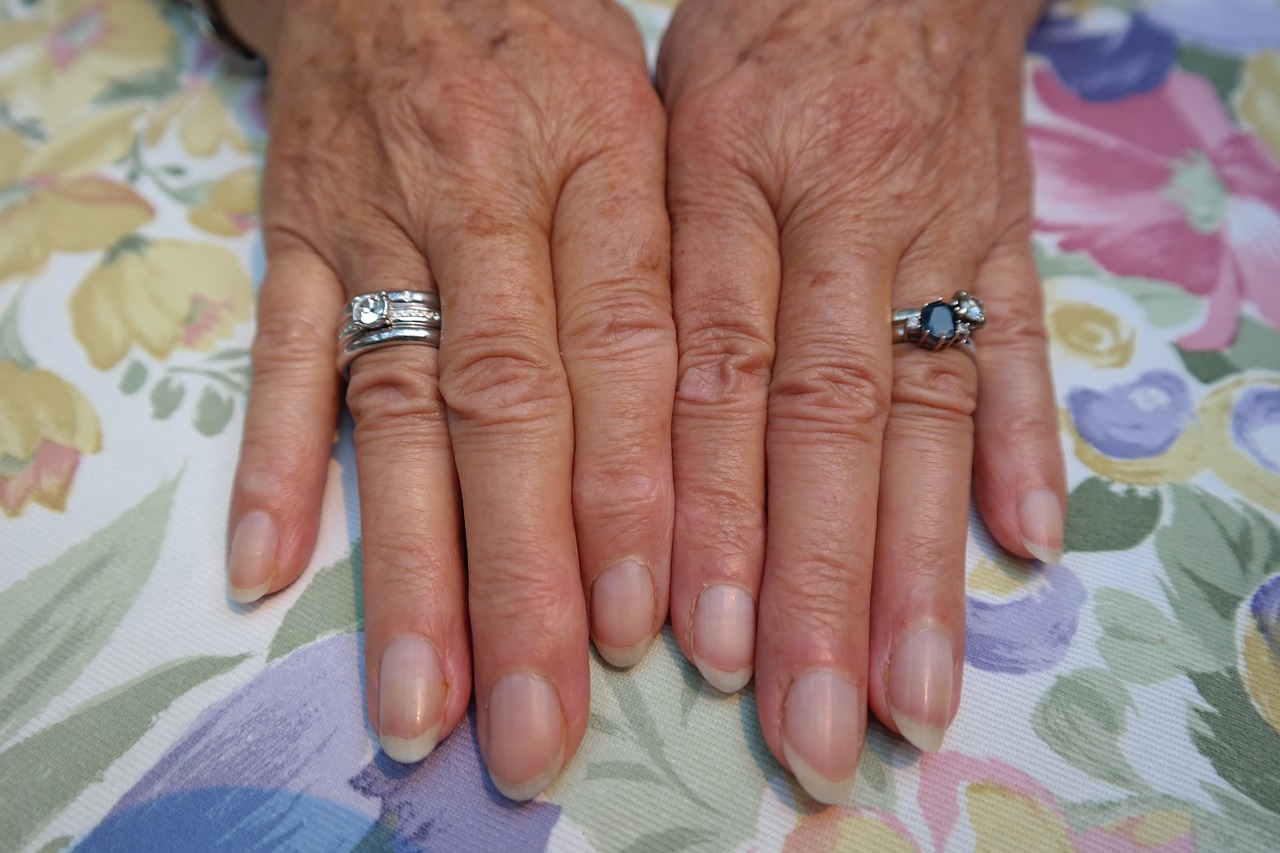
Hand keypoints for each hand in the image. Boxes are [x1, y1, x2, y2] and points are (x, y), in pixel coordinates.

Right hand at [220, 0, 675, 798]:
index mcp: (601, 163)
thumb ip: (683, 276)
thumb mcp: (653, 121)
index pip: (624, 352)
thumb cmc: (558, 49)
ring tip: (421, 701)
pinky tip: (263, 571)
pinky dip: (272, 461)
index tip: (640, 632)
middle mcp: (483, 198)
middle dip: (525, 579)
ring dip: (405, 564)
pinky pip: (280, 353)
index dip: (630, 496)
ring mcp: (374, 220)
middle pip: (507, 412)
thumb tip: (724, 457)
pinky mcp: (294, 231)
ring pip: (394, 410)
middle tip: (540, 727)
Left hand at [658, 0, 1062, 802]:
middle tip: (815, 724)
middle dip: (821, 582)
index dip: (710, 509)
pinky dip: (1026, 443)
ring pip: (928, 409)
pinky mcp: (1008, 231)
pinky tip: (1029, 543)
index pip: (717, 370)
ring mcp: (942, 226)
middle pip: (828, 419)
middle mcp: (843, 212)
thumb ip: (642, 276)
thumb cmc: (748, 43)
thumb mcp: (662, 122)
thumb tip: (611, 443)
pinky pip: (1017, 342)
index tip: (697, 641)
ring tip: (917, 691)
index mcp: (728, 179)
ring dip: (925, 557)